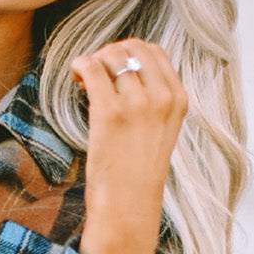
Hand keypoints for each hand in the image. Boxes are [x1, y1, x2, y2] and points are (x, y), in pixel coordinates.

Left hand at [70, 38, 187, 253]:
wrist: (128, 205)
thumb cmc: (136, 171)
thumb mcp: (158, 130)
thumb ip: (151, 99)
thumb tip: (122, 69)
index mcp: (178, 98)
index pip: (154, 52)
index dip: (128, 53)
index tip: (113, 70)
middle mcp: (162, 97)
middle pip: (132, 48)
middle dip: (109, 54)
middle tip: (95, 75)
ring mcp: (137, 104)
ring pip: (111, 56)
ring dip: (93, 62)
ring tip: (85, 81)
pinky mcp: (110, 113)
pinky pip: (93, 69)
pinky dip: (81, 66)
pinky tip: (76, 77)